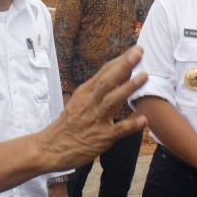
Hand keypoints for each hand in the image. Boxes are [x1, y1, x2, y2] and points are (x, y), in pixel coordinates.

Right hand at [42, 47, 146, 169]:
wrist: (52, 147)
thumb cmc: (69, 123)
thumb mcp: (79, 101)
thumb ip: (97, 89)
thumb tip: (119, 75)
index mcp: (85, 92)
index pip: (104, 72)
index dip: (120, 60)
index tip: (136, 49)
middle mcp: (90, 103)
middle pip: (108, 80)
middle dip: (124, 66)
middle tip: (139, 52)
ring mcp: (96, 119)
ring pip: (113, 100)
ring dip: (128, 88)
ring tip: (144, 76)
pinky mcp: (101, 137)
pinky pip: (118, 130)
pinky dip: (131, 124)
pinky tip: (143, 119)